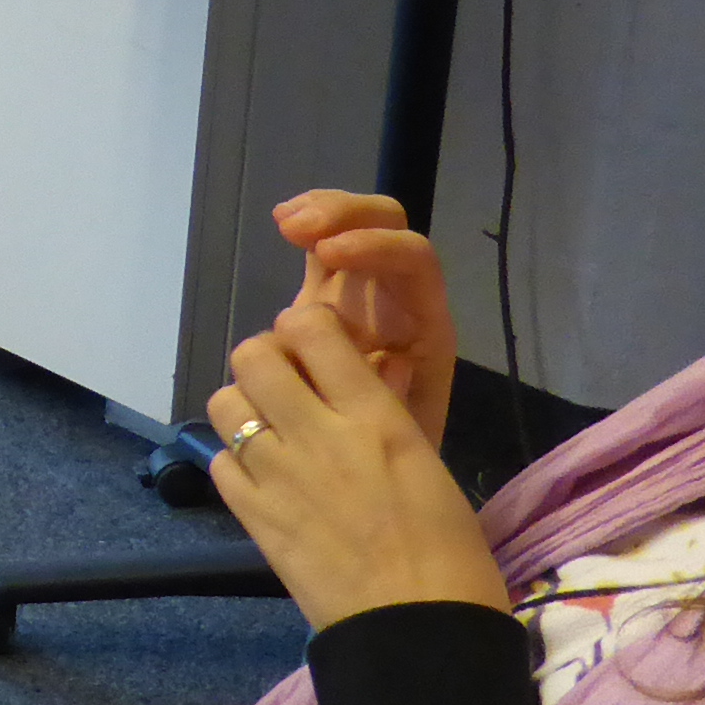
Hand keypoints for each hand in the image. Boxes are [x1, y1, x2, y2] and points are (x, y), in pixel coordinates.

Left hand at [203, 297, 507, 632]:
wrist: (420, 633)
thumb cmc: (449, 552)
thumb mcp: (426, 461)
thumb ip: (384, 414)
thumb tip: (364, 374)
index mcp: (373, 415)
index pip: (312, 327)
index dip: (305, 327)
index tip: (314, 347)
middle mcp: (317, 433)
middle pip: (252, 355)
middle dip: (265, 360)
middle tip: (286, 387)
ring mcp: (278, 476)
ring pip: (225, 403)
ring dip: (243, 408)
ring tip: (269, 432)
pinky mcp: (254, 519)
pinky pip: (220, 464)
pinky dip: (234, 463)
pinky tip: (261, 480)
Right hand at [270, 191, 459, 449]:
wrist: (382, 492)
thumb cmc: (401, 470)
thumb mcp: (405, 446)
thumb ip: (395, 406)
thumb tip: (389, 359)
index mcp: (425, 330)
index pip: (413, 262)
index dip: (373, 248)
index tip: (326, 255)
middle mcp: (398, 302)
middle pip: (388, 224)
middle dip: (344, 214)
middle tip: (297, 229)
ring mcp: (364, 297)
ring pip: (356, 225)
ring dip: (322, 212)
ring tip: (284, 222)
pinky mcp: (331, 301)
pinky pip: (326, 249)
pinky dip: (306, 226)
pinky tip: (279, 224)